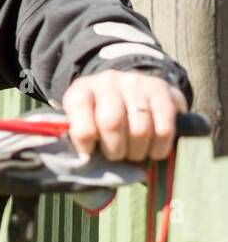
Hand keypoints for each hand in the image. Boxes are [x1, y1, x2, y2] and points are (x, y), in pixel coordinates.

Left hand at [60, 70, 188, 161]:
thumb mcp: (84, 123)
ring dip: (137, 151)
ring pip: (140, 128)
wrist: (132, 93)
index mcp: (82, 89)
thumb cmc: (102, 118)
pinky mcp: (162, 90)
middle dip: (114, 149)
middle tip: (116, 156)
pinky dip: (159, 148)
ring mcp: (136, 83)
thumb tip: (86, 160)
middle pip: (111, 122)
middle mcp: (108, 81)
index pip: (78, 107)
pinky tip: (153, 151)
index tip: (89, 151)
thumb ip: (81, 138)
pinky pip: (164, 128)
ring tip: (134, 153)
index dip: (83, 136)